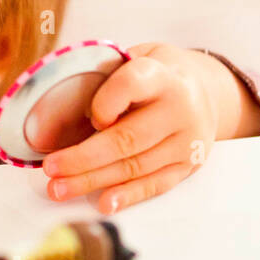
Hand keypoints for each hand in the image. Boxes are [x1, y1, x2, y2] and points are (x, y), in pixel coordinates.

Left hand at [40, 43, 227, 213]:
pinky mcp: (189, 166)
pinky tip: (102, 202)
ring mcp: (187, 141)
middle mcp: (180, 109)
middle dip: (83, 157)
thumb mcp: (138, 57)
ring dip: (93, 181)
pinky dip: (127, 196)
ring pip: (136, 166)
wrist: (207, 92)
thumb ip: (107, 73)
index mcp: (163, 76)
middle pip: (128, 138)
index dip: (105, 102)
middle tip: (52, 167)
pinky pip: (155, 185)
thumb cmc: (158, 75)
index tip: (87, 116)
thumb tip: (58, 95)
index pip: (132, 85)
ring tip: (60, 188)